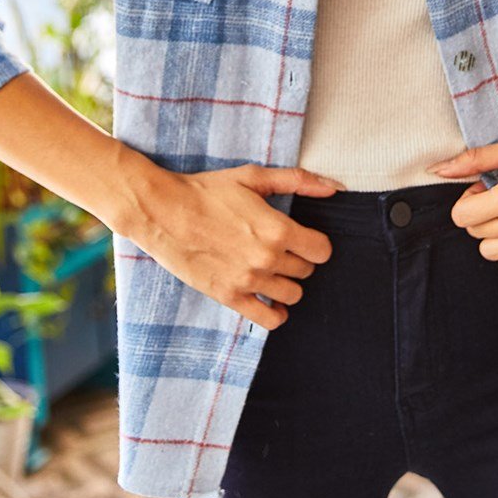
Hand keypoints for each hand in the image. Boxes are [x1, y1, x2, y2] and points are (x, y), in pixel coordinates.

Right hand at [123, 158, 346, 330]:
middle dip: (299, 260)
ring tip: (272, 270)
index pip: (322, 251)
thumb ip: (298, 181)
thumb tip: (334, 186)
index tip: (303, 238)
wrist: (164, 211)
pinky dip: (276, 313)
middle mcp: (267, 259)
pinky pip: (269, 319)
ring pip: (293, 295)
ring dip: (287, 284)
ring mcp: (248, 280)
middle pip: (307, 271)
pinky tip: (269, 299)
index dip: (315, 243)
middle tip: (280, 248)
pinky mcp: (229, 297)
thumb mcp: (253, 178)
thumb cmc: (208, 191)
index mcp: (277, 229)